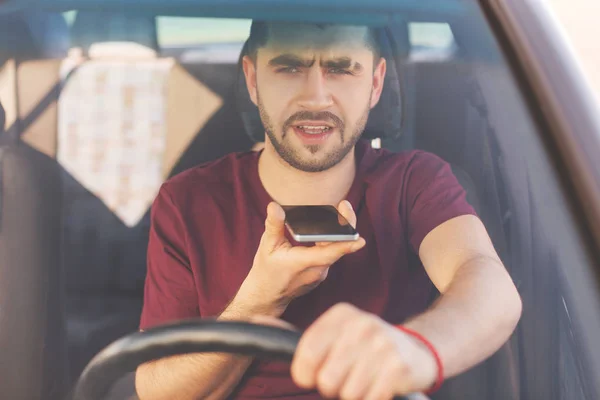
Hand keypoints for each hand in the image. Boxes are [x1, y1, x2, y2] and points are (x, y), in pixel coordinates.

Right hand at [234, 201, 365, 317]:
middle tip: (344, 205)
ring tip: (340, 209)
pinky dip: (331, 240)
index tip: (361, 240)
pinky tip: (329, 226)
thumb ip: (274, 225)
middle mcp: (317, 270)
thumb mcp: (267, 246)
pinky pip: (331, 254)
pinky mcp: (321, 272)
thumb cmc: (266, 271)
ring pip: (335, 250)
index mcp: (303, 263)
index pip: (329, 254)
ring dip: (338, 232)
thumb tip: (275, 207)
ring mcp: (320, 272)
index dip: (346, 246)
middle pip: (338, 247)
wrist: (266, 295)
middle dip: (345, 226)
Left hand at [290, 303, 437, 399]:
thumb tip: (299, 374)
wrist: (417, 351)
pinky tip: (379, 386)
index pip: (307, 351)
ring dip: (354, 395)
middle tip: (345, 379)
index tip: (310, 377)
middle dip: (332, 388)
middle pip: (326, 380)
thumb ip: (315, 348)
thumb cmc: (367, 349)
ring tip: (365, 380)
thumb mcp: (341, 336)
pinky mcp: (399, 367)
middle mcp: (362, 325)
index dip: (303, 374)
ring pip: (348, 394)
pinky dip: (372, 399)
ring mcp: (382, 344)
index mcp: (341, 315)